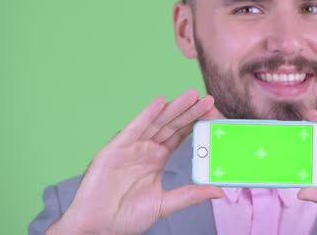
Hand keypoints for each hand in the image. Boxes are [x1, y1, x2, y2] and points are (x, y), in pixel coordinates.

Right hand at [48, 90, 223, 234]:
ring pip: (155, 123)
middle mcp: (144, 149)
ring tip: (191, 96)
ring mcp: (130, 148)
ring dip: (173, 108)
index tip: (211, 113)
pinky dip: (146, 115)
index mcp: (156, 158)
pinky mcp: (114, 150)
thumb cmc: (125, 217)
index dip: (194, 123)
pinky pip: (133, 129)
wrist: (98, 228)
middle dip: (188, 111)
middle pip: (170, 125)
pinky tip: (159, 103)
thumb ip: (190, 195)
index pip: (179, 135)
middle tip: (206, 99)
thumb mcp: (164, 204)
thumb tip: (218, 191)